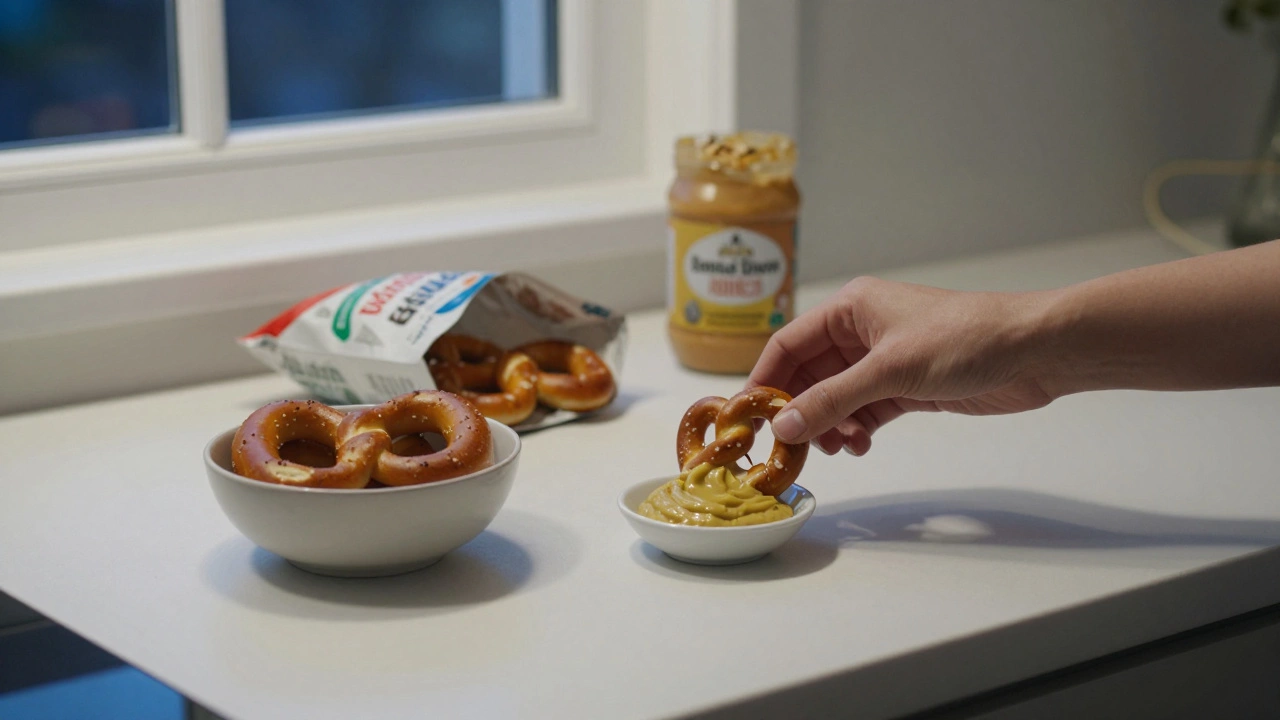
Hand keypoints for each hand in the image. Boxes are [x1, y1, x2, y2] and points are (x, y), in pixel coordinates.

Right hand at [749, 277, 1056, 455]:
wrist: (1034, 351)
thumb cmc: (964, 340)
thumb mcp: (890, 370)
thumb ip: (833, 400)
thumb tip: (785, 426)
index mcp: (851, 309)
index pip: (789, 344)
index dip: (765, 379)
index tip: (748, 417)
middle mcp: (861, 332)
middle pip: (809, 375)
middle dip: (799, 410)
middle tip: (789, 446)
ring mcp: (884, 361)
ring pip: (836, 397)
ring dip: (830, 424)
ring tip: (839, 447)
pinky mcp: (906, 387)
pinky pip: (864, 411)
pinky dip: (856, 429)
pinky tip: (860, 446)